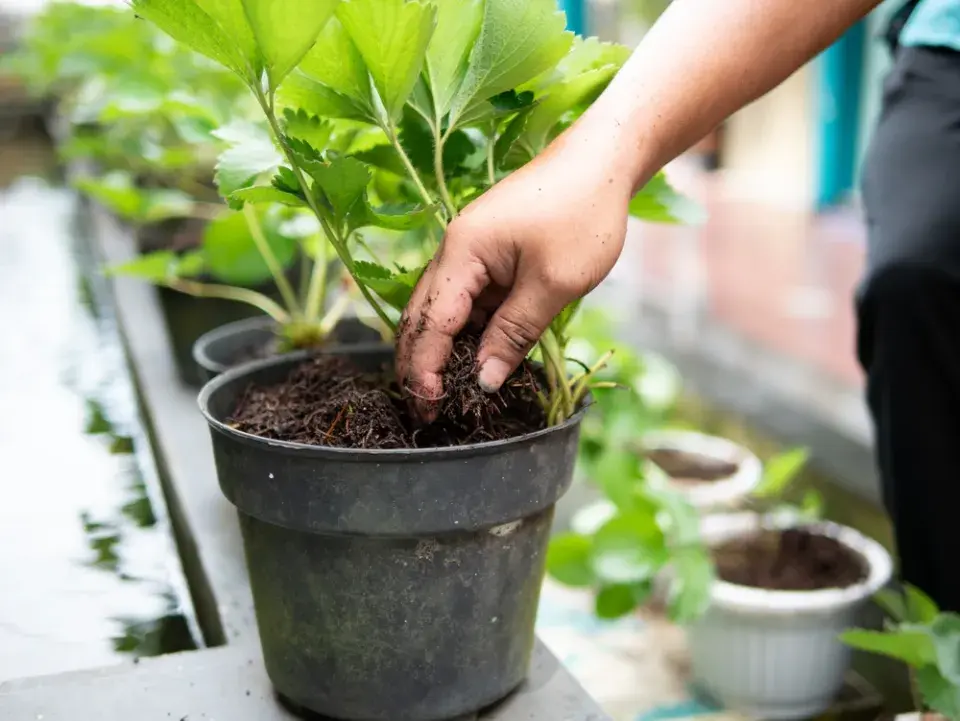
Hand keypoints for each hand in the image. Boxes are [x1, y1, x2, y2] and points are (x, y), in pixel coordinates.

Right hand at [396, 132, 634, 420]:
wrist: (603, 161)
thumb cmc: (583, 215)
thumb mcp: (553, 283)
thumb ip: (514, 333)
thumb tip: (485, 380)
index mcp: (462, 253)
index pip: (431, 322)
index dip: (426, 367)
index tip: (431, 405)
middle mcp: (455, 251)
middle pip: (423, 316)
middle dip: (420, 365)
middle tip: (427, 411)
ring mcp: (471, 251)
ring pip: (444, 310)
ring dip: (443, 351)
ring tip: (447, 395)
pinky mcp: (490, 254)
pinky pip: (468, 300)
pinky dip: (467, 331)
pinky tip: (476, 359)